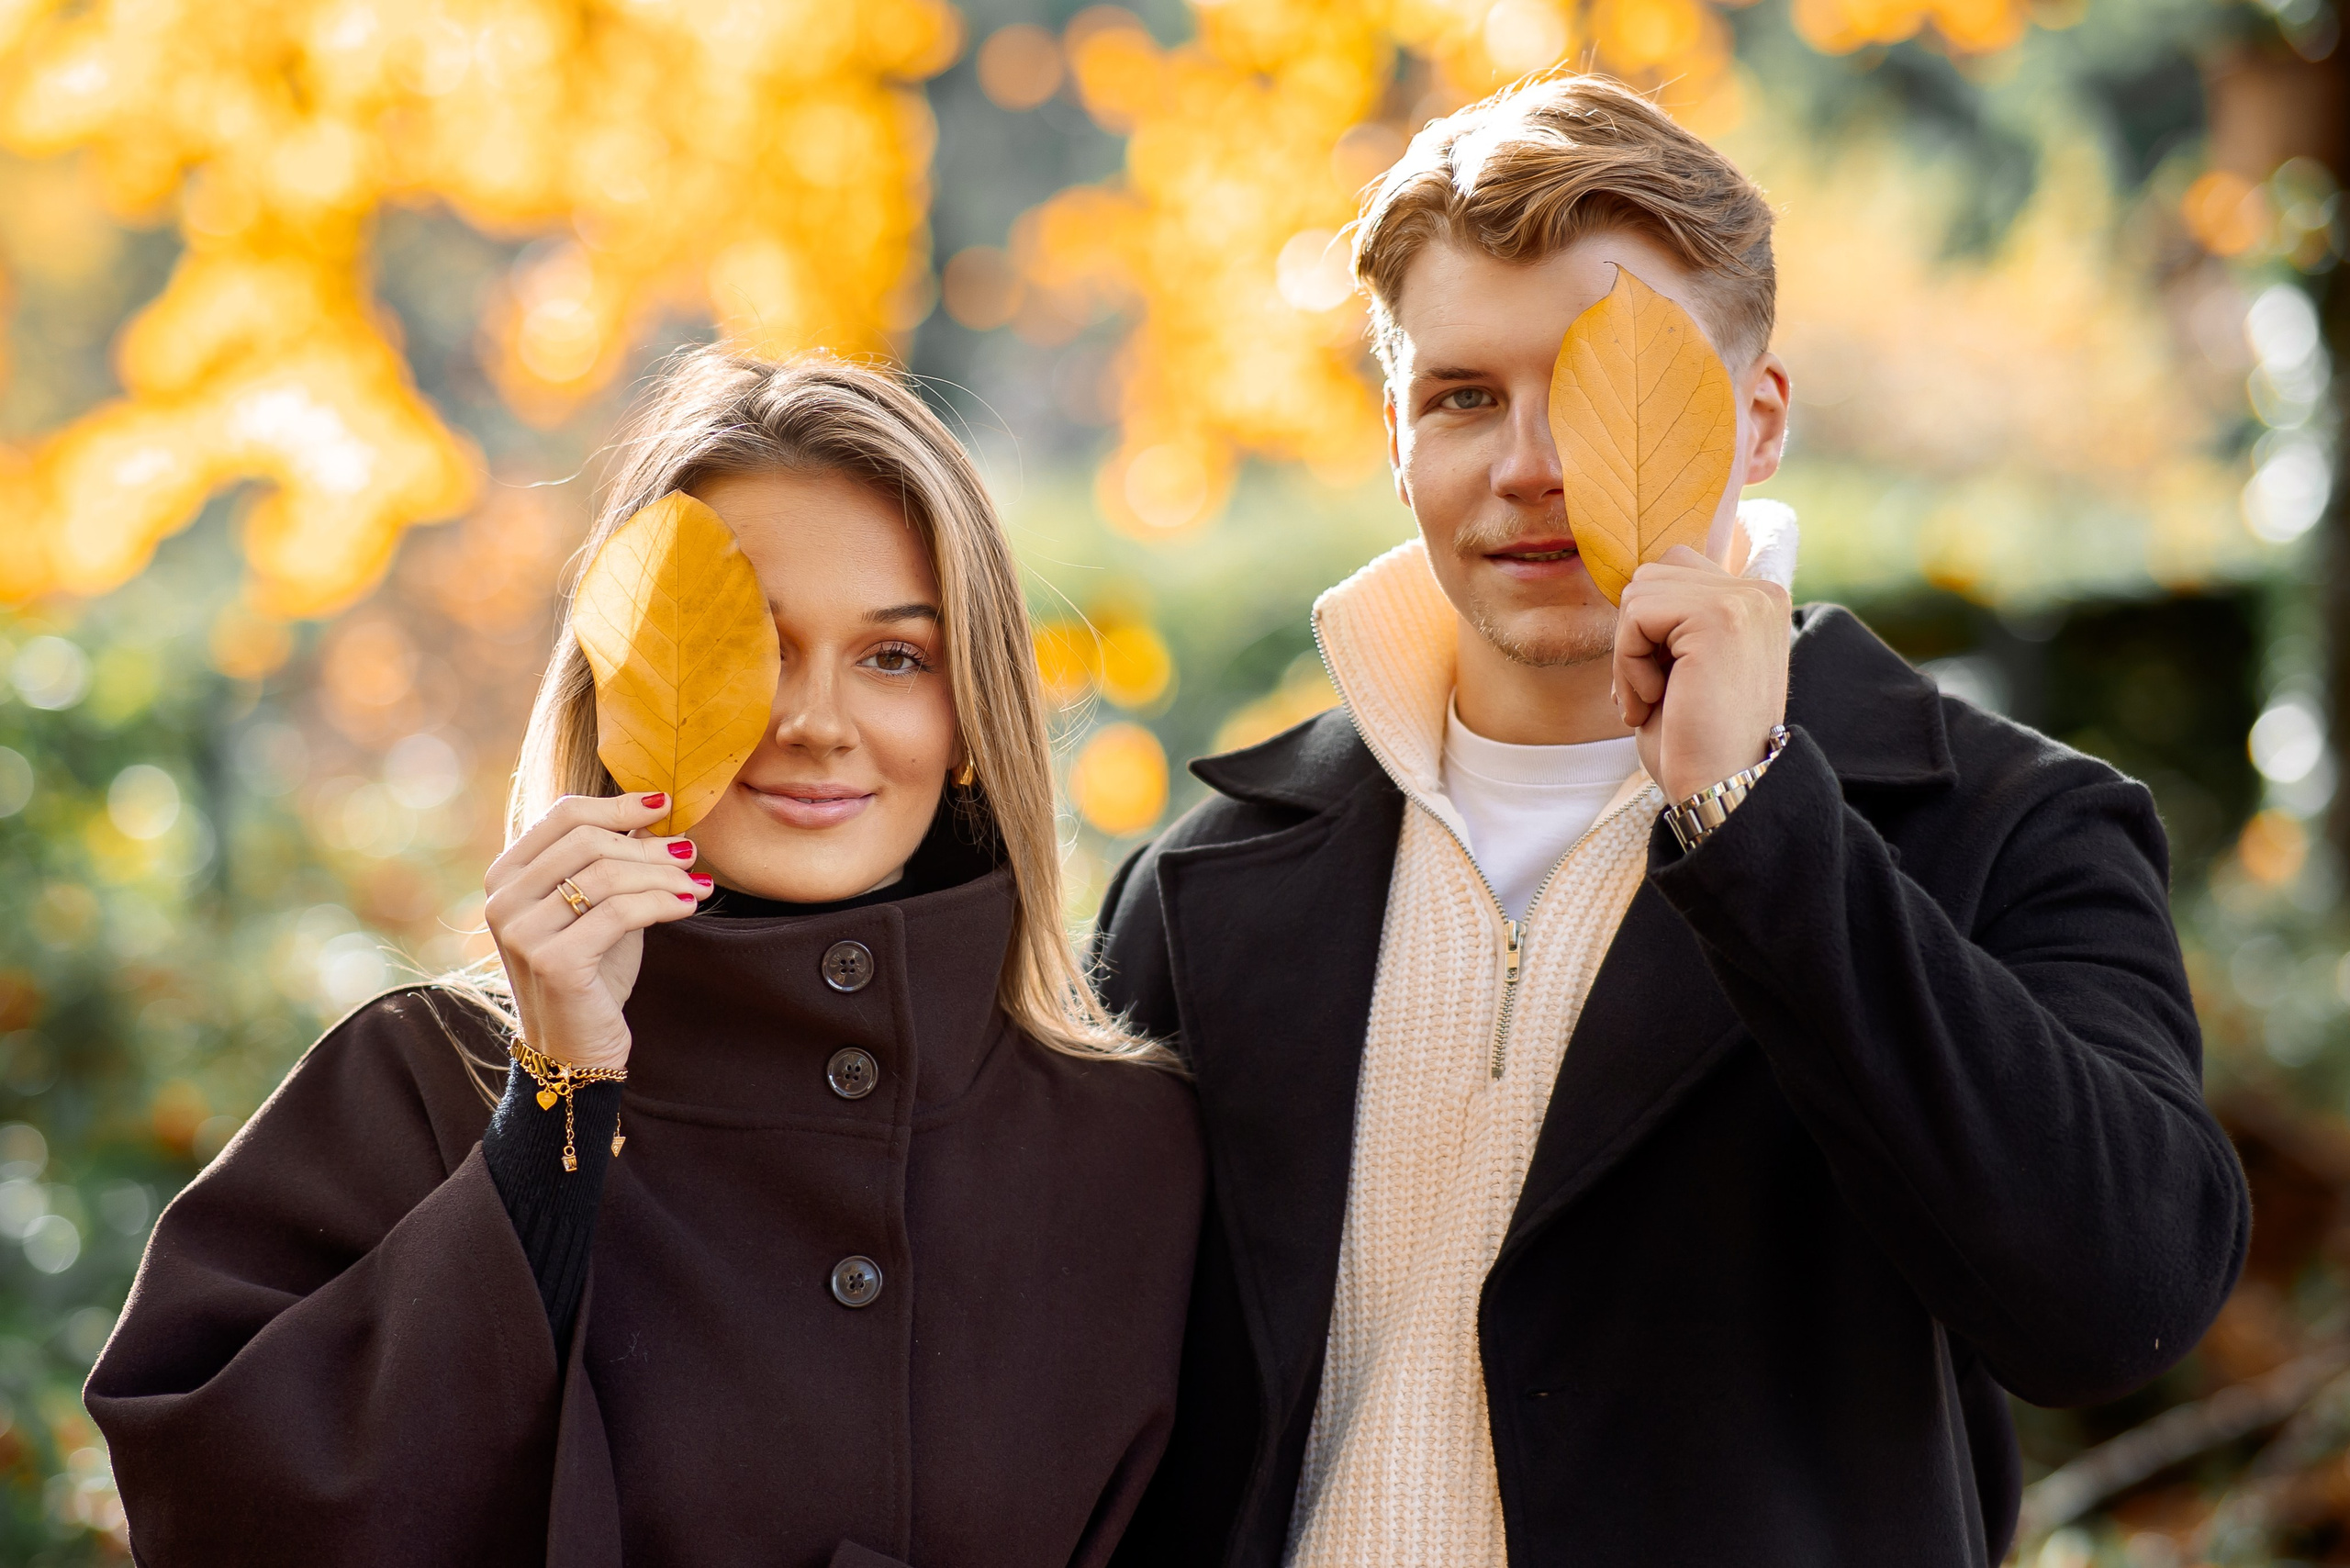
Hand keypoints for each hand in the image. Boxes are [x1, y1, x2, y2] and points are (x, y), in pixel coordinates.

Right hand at [483, 793, 711, 1073]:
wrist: (576, 1045)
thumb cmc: (592, 968)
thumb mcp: (600, 904)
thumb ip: (615, 858)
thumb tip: (658, 810)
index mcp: (506, 875)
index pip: (565, 815)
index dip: (619, 805)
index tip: (664, 805)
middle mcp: (503, 900)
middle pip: (590, 841)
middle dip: (649, 845)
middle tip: (688, 852)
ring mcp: (523, 932)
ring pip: (608, 875)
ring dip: (663, 875)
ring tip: (696, 882)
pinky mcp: (553, 961)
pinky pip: (620, 913)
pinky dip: (664, 903)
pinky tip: (689, 905)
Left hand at [1612, 546, 1790, 803]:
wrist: (1723, 790)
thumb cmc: (1695, 740)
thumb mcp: (1685, 664)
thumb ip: (1674, 616)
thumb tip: (1630, 581)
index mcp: (1757, 600)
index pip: (1674, 569)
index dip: (1648, 627)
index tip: (1662, 682)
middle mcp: (1759, 591)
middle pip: (1652, 575)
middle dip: (1634, 637)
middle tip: (1653, 694)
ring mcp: (1744, 600)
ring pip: (1640, 592)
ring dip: (1629, 653)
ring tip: (1656, 698)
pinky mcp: (1719, 617)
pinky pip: (1637, 615)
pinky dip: (1628, 663)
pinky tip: (1655, 699)